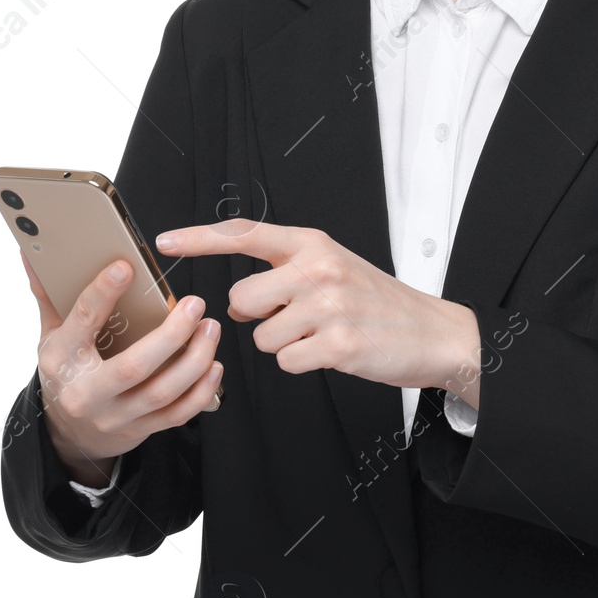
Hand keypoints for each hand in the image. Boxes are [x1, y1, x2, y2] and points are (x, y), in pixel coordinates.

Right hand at [23, 253, 222, 484]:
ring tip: (210, 327)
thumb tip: (33, 252)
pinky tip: (213, 364)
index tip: (126, 267)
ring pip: (162, 392)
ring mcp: (116, 415)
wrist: (70, 435)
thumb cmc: (66, 373)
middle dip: (171, 335)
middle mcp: (87, 392)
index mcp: (62, 360)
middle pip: (134, 366)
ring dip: (194, 359)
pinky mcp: (140, 429)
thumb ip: (49, 295)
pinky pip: (177, 414)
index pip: (82, 323)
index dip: (103, 293)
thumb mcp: (51, 336)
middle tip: (195, 304)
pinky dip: (201, 390)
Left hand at [156, 221, 477, 394]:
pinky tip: (331, 352)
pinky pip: (285, 362)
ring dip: (283, 344)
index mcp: (313, 244)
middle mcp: (318, 267)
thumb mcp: (333, 269)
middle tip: (297, 318)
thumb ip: (283, 276)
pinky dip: (301, 364)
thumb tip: (234, 305)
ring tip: (322, 334)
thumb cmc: (378, 302)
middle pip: (241, 297)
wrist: (432, 332)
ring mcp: (328, 305)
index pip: (244, 233)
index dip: (200, 238)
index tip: (165, 240)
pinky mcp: (338, 343)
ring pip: (261, 336)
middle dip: (258, 316)